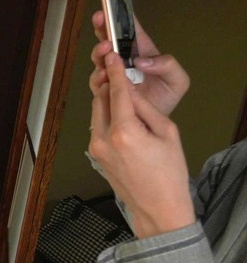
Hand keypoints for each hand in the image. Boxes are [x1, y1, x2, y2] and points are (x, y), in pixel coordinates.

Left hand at [88, 51, 194, 238]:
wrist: (157, 208)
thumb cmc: (169, 173)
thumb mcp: (167, 133)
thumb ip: (146, 108)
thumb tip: (131, 89)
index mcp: (124, 132)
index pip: (117, 93)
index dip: (115, 71)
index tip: (112, 55)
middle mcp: (103, 139)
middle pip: (100, 99)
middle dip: (110, 85)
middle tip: (120, 74)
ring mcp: (95, 148)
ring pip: (96, 112)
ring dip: (108, 101)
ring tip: (125, 98)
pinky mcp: (94, 155)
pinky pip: (97, 127)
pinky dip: (107, 117)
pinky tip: (123, 119)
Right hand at [90, 11, 189, 115]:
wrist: (155, 121)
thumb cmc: (166, 97)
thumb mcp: (177, 80)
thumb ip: (167, 65)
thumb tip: (141, 61)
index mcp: (141, 52)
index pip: (130, 31)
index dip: (121, 18)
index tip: (112, 9)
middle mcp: (123, 60)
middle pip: (109, 39)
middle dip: (102, 28)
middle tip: (101, 22)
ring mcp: (112, 74)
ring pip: (100, 58)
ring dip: (99, 51)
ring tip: (105, 50)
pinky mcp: (105, 90)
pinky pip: (97, 81)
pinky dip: (98, 76)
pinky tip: (103, 75)